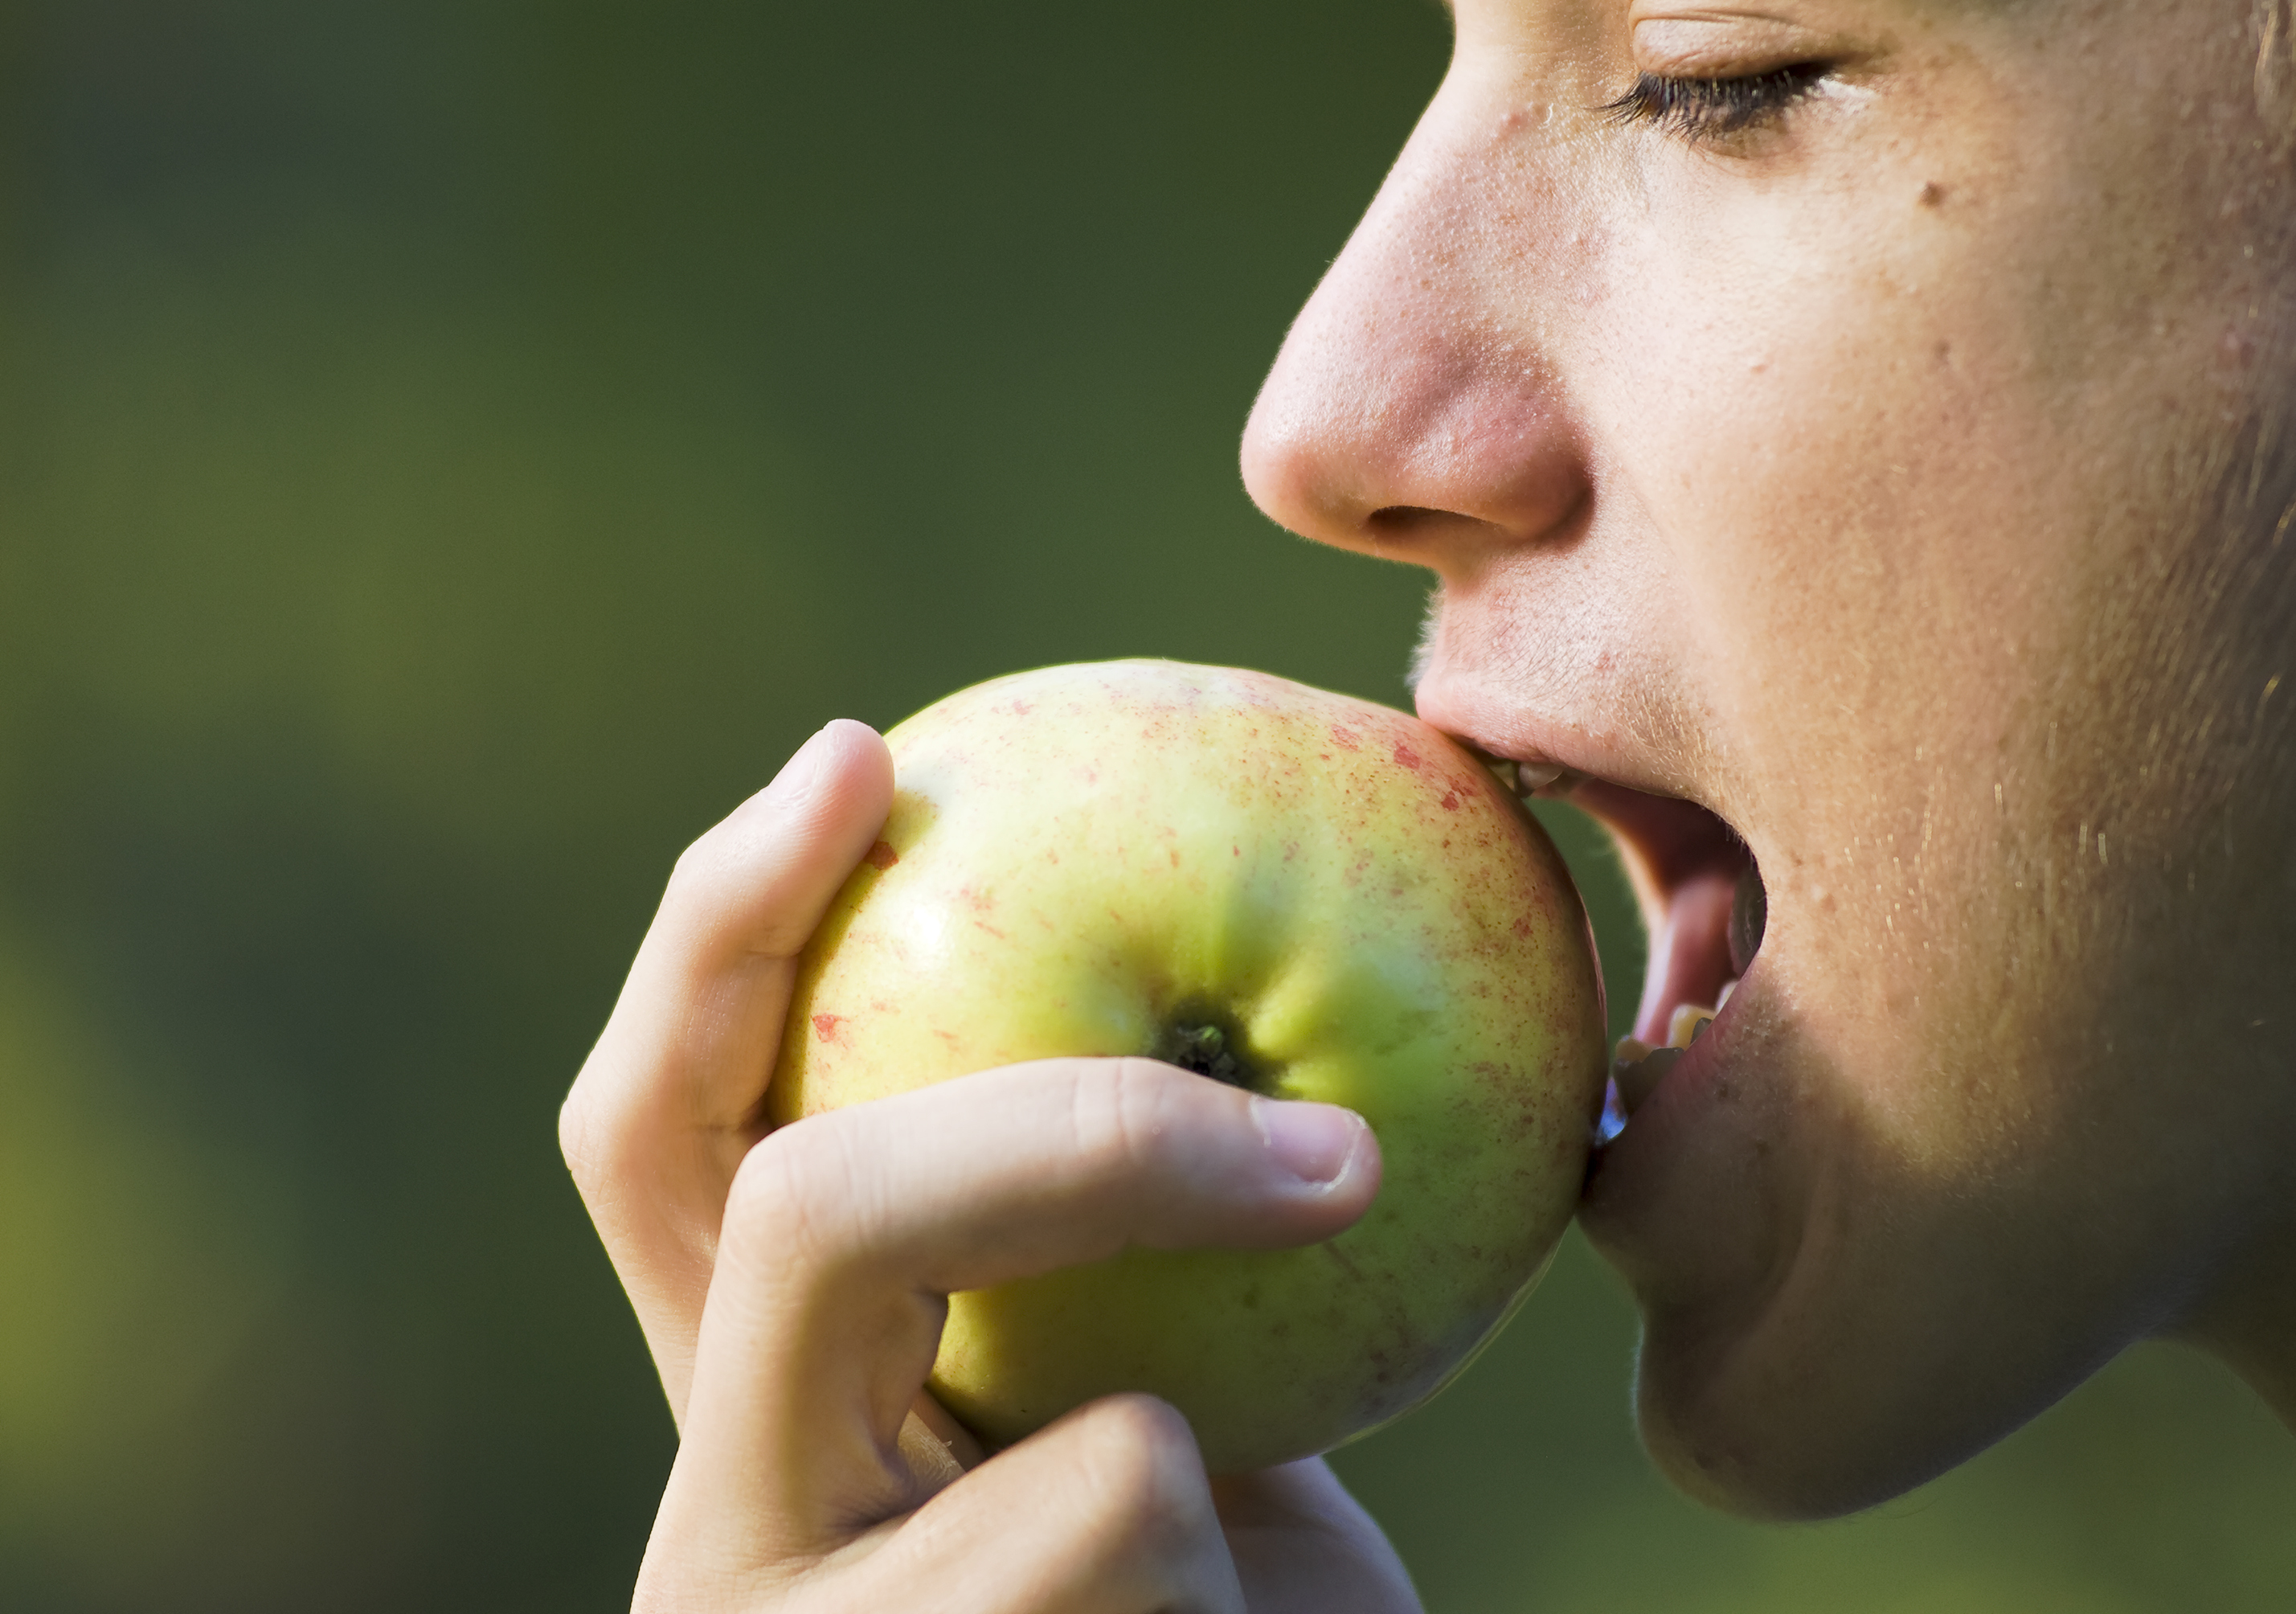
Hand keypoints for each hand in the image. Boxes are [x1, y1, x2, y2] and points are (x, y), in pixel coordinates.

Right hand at [561, 721, 1423, 1610]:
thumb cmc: (1219, 1597)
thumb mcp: (1177, 1391)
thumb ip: (1123, 1236)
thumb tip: (1275, 972)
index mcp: (756, 1391)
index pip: (657, 1131)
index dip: (723, 928)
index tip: (865, 754)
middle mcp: (726, 1513)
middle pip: (801, 1218)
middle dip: (1076, 1140)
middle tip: (1313, 1141)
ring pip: (1086, 1469)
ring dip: (1243, 1485)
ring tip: (1257, 1574)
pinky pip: (1160, 1556)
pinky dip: (1265, 1587)